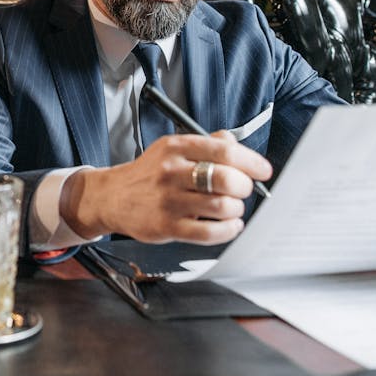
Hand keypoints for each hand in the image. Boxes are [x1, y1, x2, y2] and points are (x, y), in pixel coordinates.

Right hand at [60, 131, 272, 244]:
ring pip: (221, 207)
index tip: (263, 170)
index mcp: (176, 147)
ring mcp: (168, 200)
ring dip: (236, 210)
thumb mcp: (170, 149)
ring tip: (233, 209)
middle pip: (226, 179)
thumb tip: (235, 142)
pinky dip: (228, 231)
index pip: (224, 150)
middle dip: (245, 187)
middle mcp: (171, 171)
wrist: (111, 196)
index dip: (251, 161)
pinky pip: (209, 233)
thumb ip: (205, 143)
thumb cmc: (148, 174)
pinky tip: (229, 226)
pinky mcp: (166, 226)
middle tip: (243, 190)